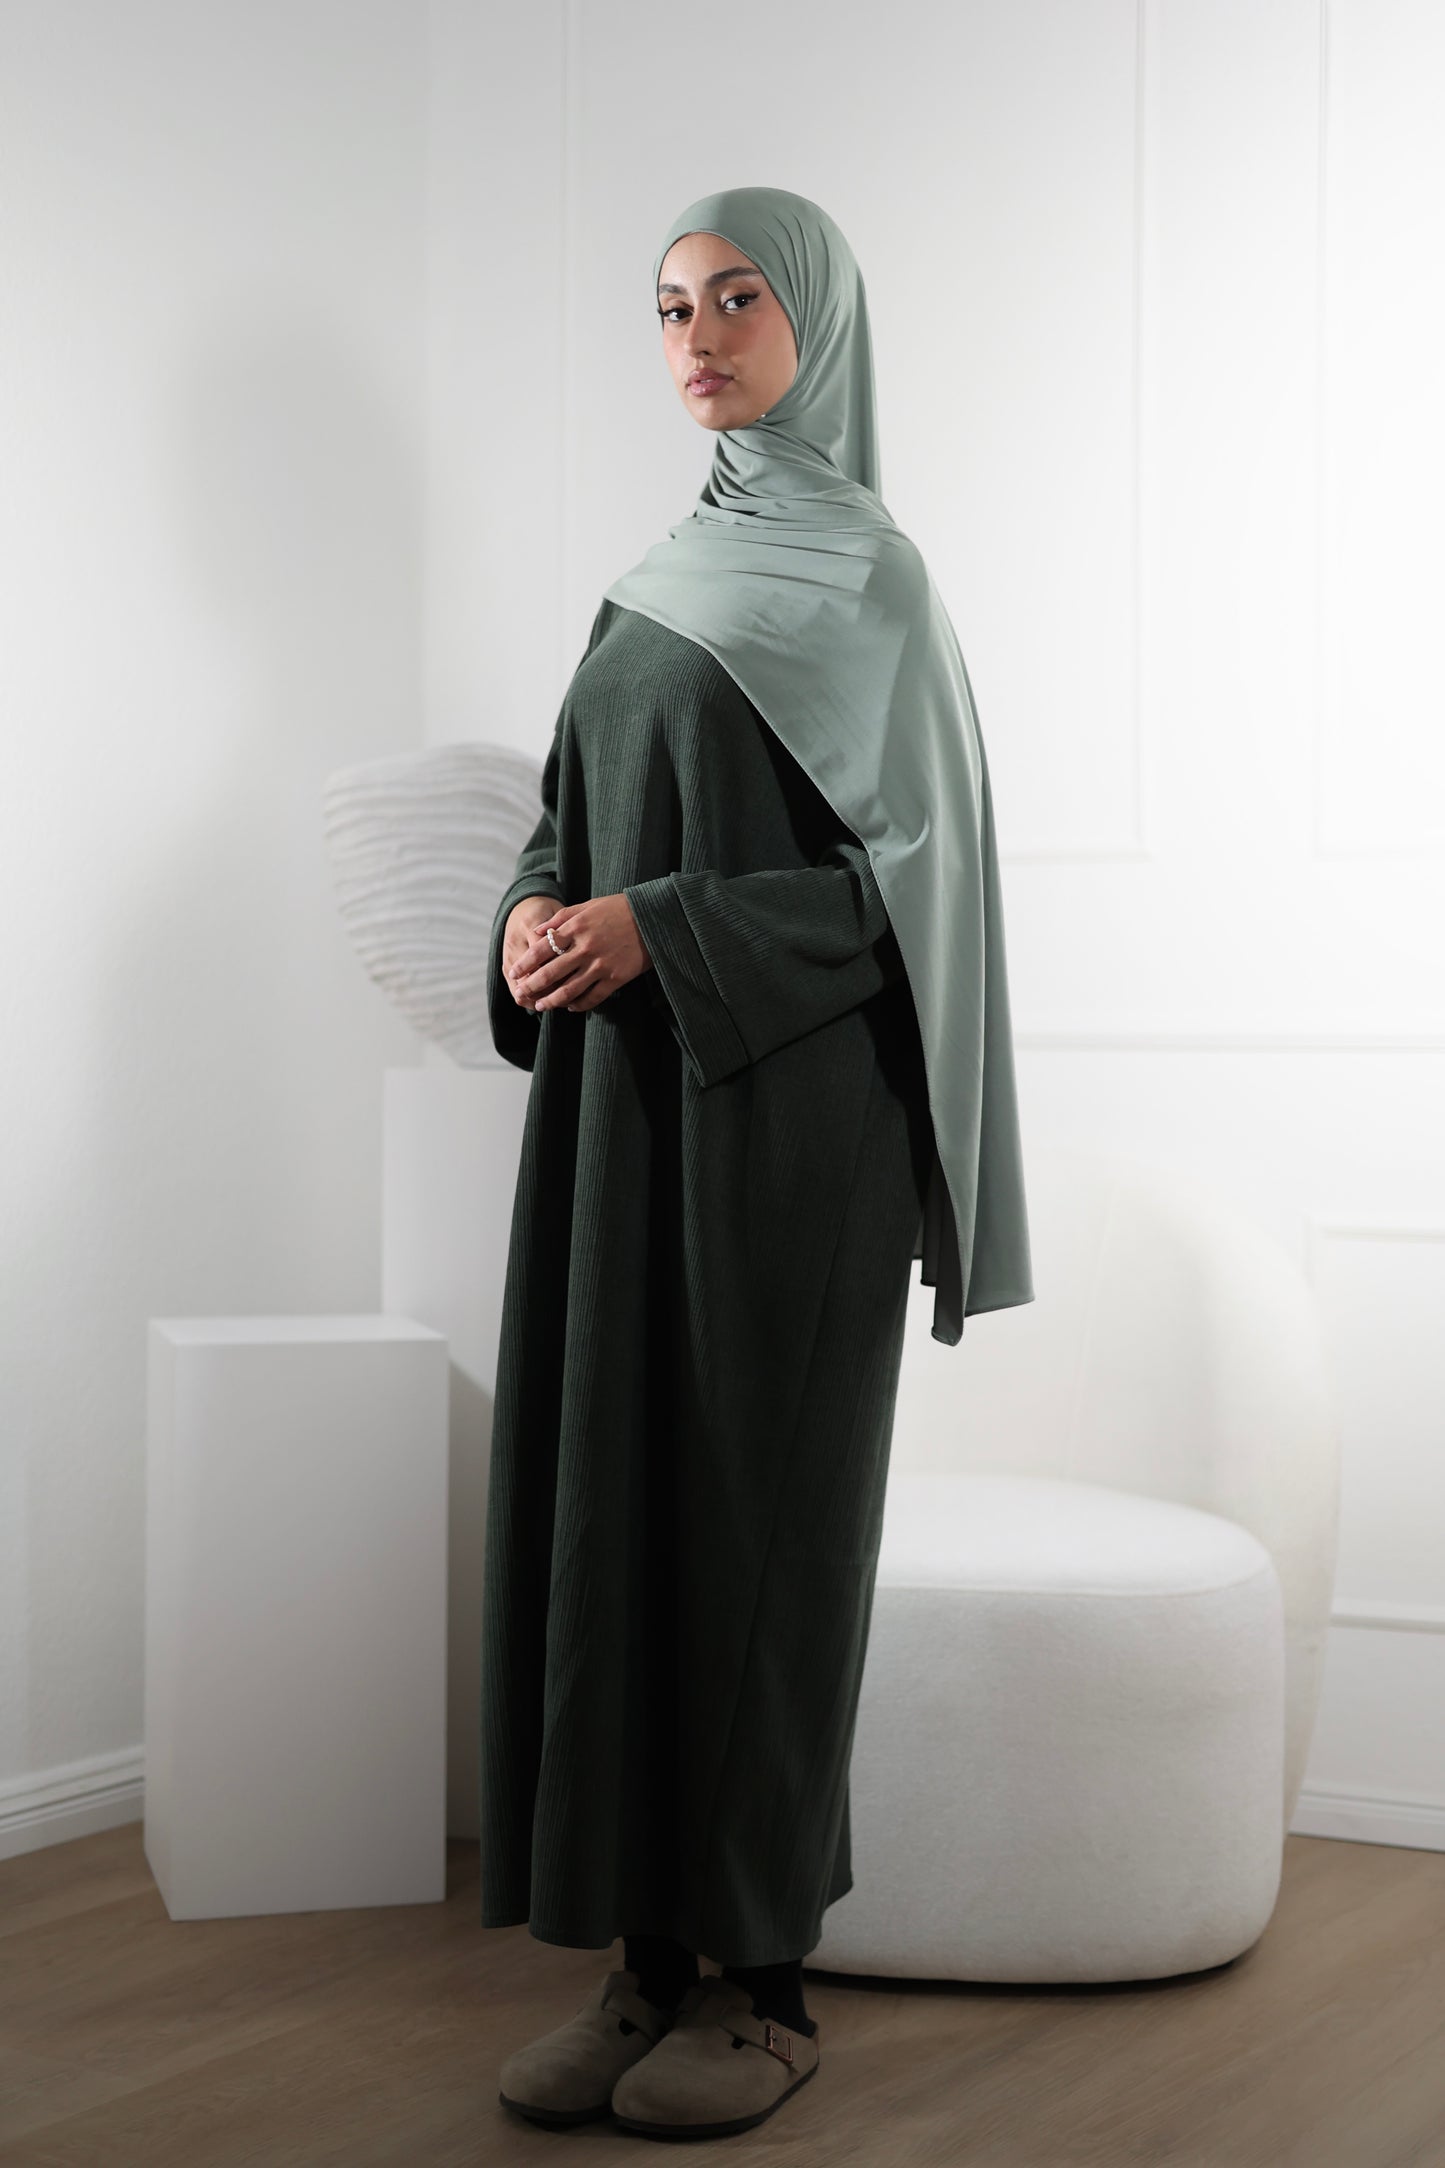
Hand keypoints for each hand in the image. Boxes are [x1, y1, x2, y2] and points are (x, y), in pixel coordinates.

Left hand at [504, 893, 652, 1014]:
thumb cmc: (617, 910)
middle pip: (551, 972)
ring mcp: (601, 965)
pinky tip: (571, 1007)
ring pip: (569, 990)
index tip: (514, 973)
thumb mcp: (586, 906)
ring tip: (541, 1006)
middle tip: (522, 994)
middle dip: (533, 986)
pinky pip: (593, 997)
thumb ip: (560, 919)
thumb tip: (537, 932)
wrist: (652, 918)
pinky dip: (579, 1005)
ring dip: (552, 1001)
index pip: (542, 949)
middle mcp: (585, 948)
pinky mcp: (616, 978)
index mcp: (576, 928)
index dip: (525, 964)